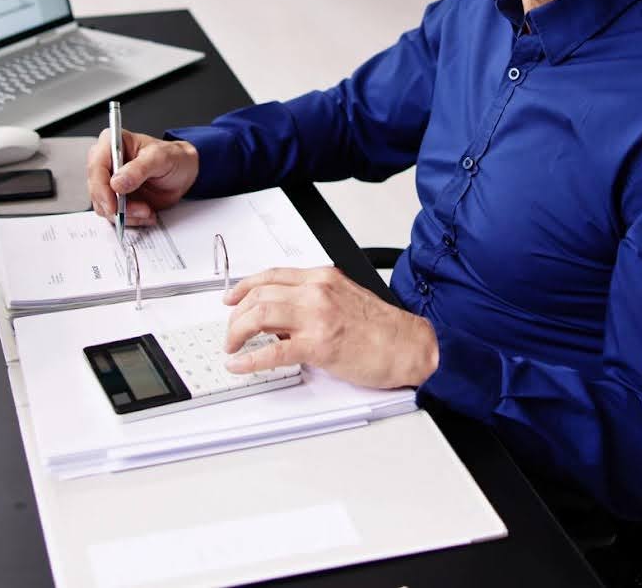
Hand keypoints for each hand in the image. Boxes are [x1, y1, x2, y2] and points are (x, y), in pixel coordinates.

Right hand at [86, 129, 198, 225]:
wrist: (182, 173)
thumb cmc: (172, 157)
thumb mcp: (160, 158)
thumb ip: (139, 169)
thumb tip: (116, 182)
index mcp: (112, 143)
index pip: (96, 165)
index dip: (101, 187)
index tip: (113, 204)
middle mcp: (106, 162)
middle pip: (96, 188)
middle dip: (116, 205)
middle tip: (139, 210)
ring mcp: (109, 182)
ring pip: (103, 205)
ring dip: (126, 214)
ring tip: (147, 211)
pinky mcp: (115, 198)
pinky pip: (114, 215)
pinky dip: (130, 219)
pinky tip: (147, 214)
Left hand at [221, 267, 438, 389]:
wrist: (410, 346)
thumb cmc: (383, 328)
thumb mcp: (345, 299)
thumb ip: (314, 302)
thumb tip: (282, 319)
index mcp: (323, 278)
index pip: (271, 276)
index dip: (244, 287)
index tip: (231, 298)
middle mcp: (317, 292)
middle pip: (259, 294)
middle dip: (236, 314)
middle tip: (231, 331)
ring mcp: (317, 317)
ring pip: (259, 315)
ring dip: (237, 332)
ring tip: (233, 346)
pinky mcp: (319, 345)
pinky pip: (273, 350)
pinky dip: (250, 359)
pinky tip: (241, 365)